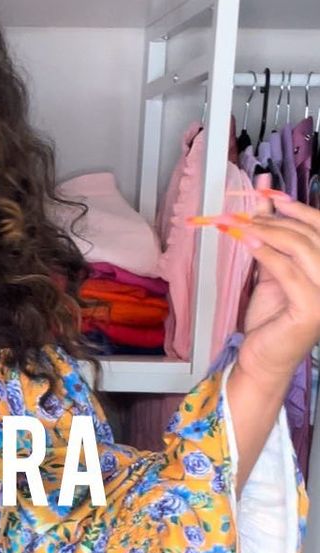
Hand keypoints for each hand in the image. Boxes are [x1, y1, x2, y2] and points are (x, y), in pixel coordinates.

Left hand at [235, 192, 319, 387]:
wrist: (263, 359)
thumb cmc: (271, 318)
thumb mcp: (273, 270)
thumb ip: (273, 237)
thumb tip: (264, 199)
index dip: (298, 207)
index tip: (270, 193)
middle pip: (311, 235)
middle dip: (276, 219)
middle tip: (246, 213)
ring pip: (300, 248)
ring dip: (268, 231)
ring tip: (242, 226)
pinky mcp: (312, 309)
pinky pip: (287, 271)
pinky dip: (266, 252)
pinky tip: (247, 242)